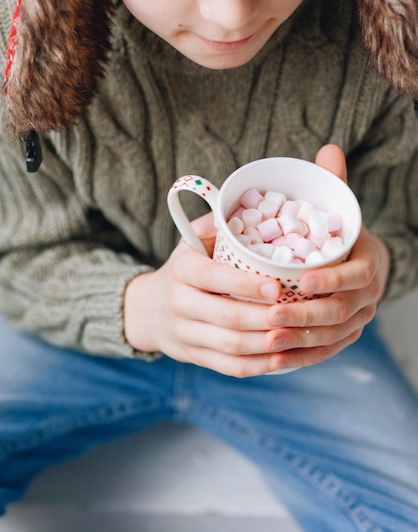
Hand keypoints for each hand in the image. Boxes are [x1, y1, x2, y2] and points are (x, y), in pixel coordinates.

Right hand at [124, 212, 284, 377]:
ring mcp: (186, 333)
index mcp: (183, 270)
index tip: (277, 287)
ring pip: (230, 346)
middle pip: (227, 317)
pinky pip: (229, 366)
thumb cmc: (187, 267)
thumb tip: (250, 205)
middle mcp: (180, 303)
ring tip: (295, 336)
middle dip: (265, 318)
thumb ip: (218, 223)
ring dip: (266, 345)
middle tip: (297, 315)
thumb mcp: (193, 240)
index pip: (214, 277)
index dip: (246, 285)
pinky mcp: (195, 357)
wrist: (150, 309)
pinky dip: (258, 366)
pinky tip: (282, 359)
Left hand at [264, 144, 390, 370]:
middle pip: (340, 312)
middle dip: (306, 316)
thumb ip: (333, 184)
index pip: (355, 276)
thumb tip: (328, 147)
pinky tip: (273, 360)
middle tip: (271, 316)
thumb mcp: (339, 210)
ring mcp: (355, 321)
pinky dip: (300, 358)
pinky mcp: (340, 338)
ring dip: (299, 342)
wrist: (353, 265)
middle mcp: (366, 296)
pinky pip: (323, 353)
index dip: (331, 280)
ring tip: (267, 341)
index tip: (300, 281)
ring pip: (330, 336)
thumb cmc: (338, 236)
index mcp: (368, 263)